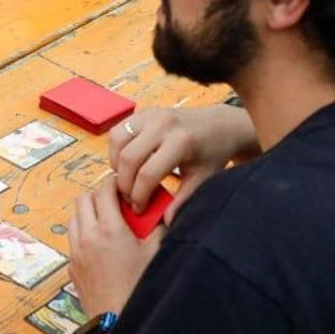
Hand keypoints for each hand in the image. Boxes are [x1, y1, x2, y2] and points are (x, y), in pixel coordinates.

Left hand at [68, 182, 161, 317]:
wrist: (117, 323)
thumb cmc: (140, 288)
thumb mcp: (156, 253)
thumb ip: (157, 227)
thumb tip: (159, 210)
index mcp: (109, 230)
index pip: (104, 191)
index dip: (114, 184)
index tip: (124, 188)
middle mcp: (87, 237)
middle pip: (83, 199)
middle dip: (98, 196)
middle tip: (116, 203)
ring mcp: (76, 253)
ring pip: (74, 218)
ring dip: (88, 214)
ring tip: (107, 223)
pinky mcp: (72, 267)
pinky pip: (73, 240)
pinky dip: (83, 235)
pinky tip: (100, 246)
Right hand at [109, 105, 256, 224]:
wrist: (219, 125)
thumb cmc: (211, 153)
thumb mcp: (202, 178)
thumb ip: (183, 200)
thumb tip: (166, 221)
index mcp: (180, 142)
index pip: (147, 173)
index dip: (139, 196)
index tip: (139, 209)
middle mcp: (162, 124)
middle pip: (128, 159)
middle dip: (124, 184)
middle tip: (129, 198)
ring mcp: (150, 115)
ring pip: (117, 142)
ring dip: (116, 165)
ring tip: (126, 180)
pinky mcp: (142, 112)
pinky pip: (118, 131)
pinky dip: (116, 150)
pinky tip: (125, 164)